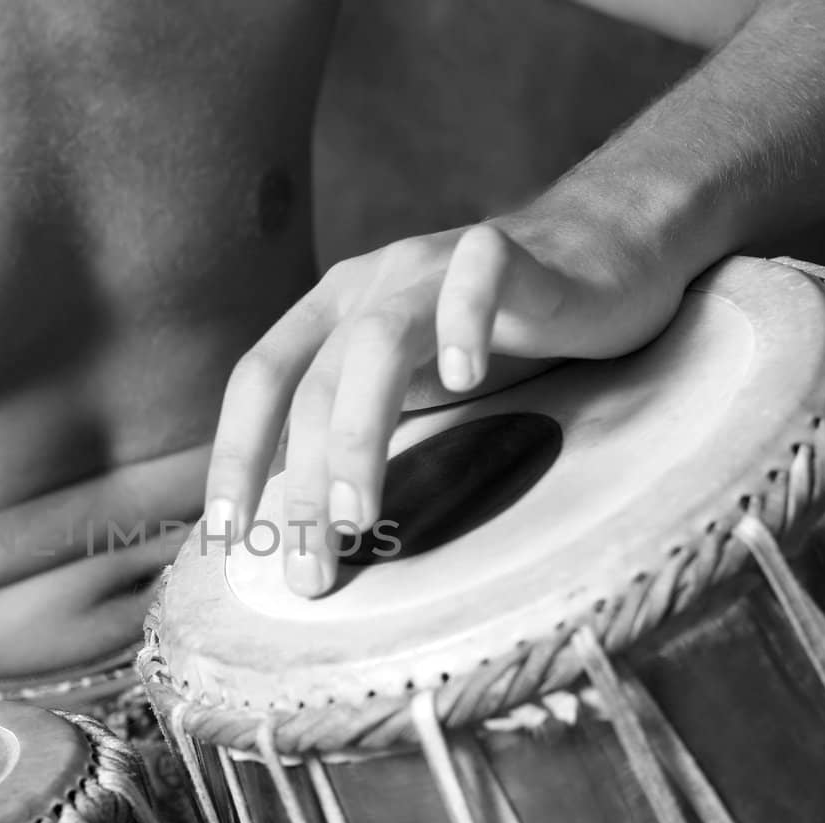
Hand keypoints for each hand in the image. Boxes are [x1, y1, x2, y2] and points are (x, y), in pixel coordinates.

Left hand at [204, 216, 689, 596]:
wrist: (597, 255)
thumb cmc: (495, 337)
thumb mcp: (409, 387)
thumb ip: (357, 433)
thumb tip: (298, 528)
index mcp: (331, 314)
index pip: (259, 382)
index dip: (234, 455)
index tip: (226, 537)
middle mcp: (369, 283)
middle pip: (316, 384)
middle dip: (303, 485)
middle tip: (310, 570)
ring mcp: (433, 262)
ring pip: (377, 343)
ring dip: (357, 435)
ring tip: (357, 515)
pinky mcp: (510, 251)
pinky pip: (478, 275)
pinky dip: (463, 321)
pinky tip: (462, 379)